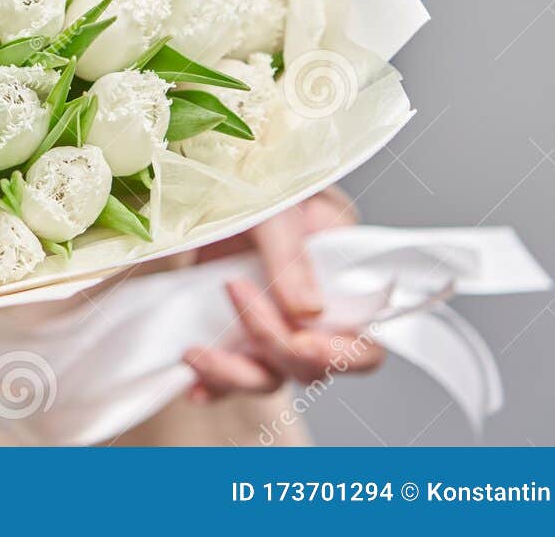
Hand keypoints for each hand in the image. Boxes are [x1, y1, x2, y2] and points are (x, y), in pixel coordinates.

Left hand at [183, 190, 382, 402]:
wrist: (209, 169)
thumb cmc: (257, 175)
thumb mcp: (279, 206)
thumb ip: (292, 256)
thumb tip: (307, 314)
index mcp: (344, 280)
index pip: (363, 344)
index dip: (339, 355)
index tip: (301, 340)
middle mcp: (312, 313)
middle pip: (308, 366)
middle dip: (272, 344)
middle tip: (234, 290)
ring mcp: (271, 322)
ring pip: (267, 376)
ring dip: (233, 374)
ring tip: (195, 353)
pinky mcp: (232, 325)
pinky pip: (230, 368)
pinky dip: (212, 382)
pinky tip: (191, 385)